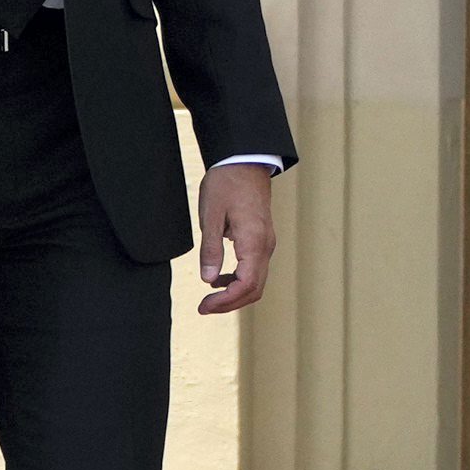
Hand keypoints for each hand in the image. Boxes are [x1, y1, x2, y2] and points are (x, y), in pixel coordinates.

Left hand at [195, 164, 275, 316]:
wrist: (245, 161)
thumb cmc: (227, 183)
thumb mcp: (212, 215)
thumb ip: (211, 248)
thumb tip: (208, 279)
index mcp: (253, 241)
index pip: (245, 285)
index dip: (225, 301)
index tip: (204, 306)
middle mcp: (265, 246)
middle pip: (254, 289)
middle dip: (230, 304)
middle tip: (204, 308)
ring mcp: (266, 243)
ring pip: (256, 282)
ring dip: (235, 295)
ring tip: (210, 297)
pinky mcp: (262, 240)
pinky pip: (255, 270)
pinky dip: (239, 281)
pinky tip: (219, 278)